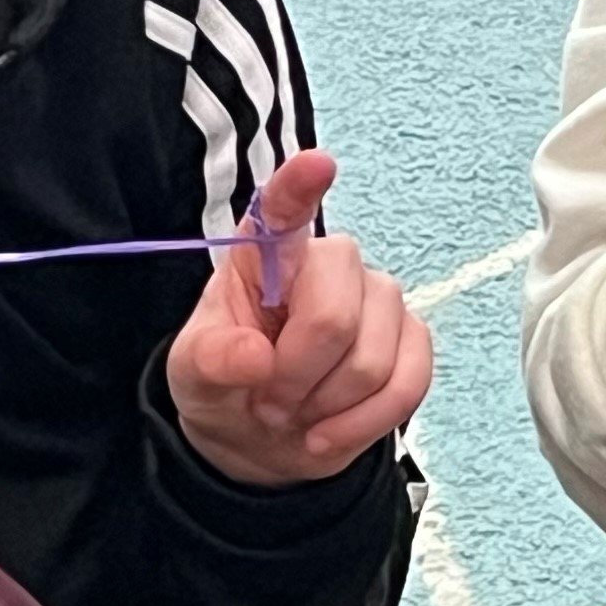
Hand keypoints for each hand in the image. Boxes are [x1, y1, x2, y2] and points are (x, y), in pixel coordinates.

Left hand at [170, 149, 435, 487]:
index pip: (282, 211)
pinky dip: (362, 424)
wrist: (262, 440)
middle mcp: (331, 264)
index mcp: (267, 256)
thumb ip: (211, 361)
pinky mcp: (413, 342)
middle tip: (268, 399)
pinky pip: (407, 387)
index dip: (300, 188)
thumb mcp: (192, 376)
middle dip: (298, 378)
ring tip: (296, 412)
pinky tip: (328, 432)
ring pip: (372, 364)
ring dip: (326, 407)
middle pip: (335, 319)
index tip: (317, 165)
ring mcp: (379, 300)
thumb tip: (254, 357)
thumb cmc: (227, 387)